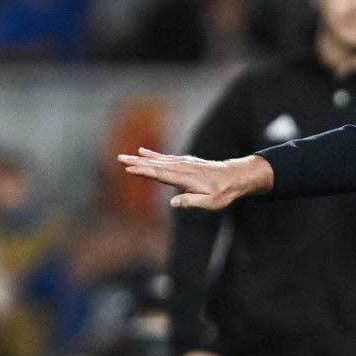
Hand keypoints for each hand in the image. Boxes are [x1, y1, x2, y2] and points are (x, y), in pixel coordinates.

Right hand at [117, 147, 273, 209]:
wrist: (235, 177)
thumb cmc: (223, 193)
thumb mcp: (209, 203)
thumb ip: (190, 202)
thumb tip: (172, 203)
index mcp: (185, 178)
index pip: (160, 174)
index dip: (144, 171)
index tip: (129, 168)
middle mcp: (183, 168)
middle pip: (156, 164)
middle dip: (137, 162)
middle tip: (120, 158)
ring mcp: (184, 163)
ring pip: (159, 160)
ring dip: (142, 157)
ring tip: (127, 155)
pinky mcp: (186, 162)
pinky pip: (166, 157)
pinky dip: (154, 155)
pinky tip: (144, 152)